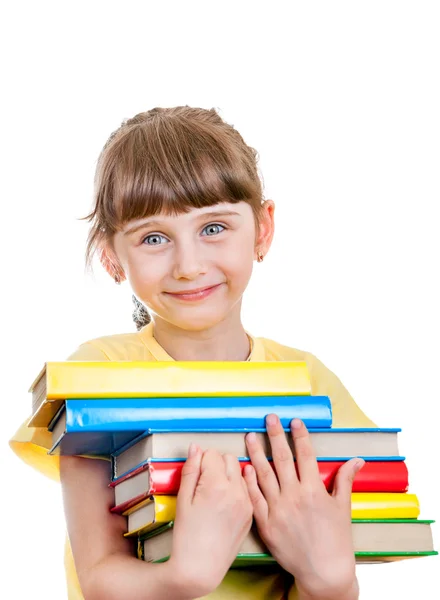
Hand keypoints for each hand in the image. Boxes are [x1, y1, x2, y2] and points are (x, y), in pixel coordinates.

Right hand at [168, 444, 252, 597]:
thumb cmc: (187, 536)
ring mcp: (246, 502)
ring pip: (240, 472)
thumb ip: (190, 470)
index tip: (195, 472)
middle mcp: (235, 491)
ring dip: (228, 474)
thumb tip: (195, 448)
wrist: (201, 568)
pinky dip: (236, 489)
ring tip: (214, 492)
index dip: (200, 460)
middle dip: (216, 463)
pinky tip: (224, 502)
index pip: (212, 453)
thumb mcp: (182, 500)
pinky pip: (246, 489)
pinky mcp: (250, 513)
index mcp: (216, 485)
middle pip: (229, 458)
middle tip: (203, 481)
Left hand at [244, 415, 363, 599]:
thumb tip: (357, 460)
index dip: (300, 436)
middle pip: (281, 459)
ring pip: (263, 475)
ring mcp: (278, 510)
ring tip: (250, 436)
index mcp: (314, 490)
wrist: (323, 573)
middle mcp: (294, 497)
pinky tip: (244, 467)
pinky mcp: (266, 524)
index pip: (305, 455)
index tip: (295, 420)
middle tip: (269, 417)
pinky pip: (254, 498)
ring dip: (256, 453)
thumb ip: (345, 480)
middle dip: (275, 435)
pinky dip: (248, 482)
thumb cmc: (336, 540)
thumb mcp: (343, 508)